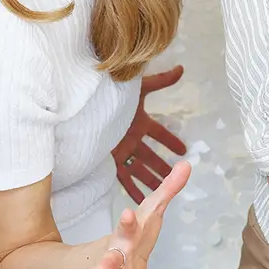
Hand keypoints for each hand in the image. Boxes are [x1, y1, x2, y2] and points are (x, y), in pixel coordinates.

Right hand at [103, 160, 189, 268]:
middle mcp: (118, 254)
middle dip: (113, 259)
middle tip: (111, 260)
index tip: (128, 212)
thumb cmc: (137, 232)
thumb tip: (188, 163)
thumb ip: (170, 188)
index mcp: (127, 234)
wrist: (113, 257)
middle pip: (116, 255)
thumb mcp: (151, 209)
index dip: (128, 219)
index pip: (128, 224)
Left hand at [112, 65, 188, 201]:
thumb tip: (181, 68)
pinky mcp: (110, 162)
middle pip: (150, 156)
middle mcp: (131, 138)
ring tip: (161, 191)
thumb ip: (161, 81)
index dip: (170, 141)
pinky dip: (133, 189)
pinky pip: (124, 178)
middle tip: (173, 176)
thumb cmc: (110, 97)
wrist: (85, 111)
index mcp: (139, 122)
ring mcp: (121, 151)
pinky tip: (140, 200)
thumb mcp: (139, 89)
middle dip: (161, 166)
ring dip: (151, 180)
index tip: (183, 150)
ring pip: (140, 169)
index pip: (159, 133)